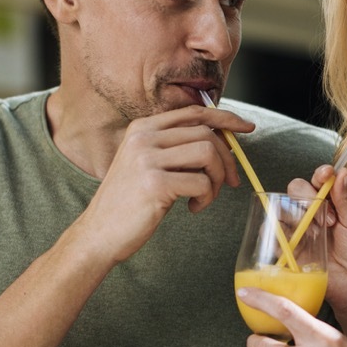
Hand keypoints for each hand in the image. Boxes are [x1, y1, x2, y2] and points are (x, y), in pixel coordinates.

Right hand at [77, 105, 253, 266]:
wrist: (99, 233)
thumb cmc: (130, 203)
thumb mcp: (147, 165)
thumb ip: (176, 149)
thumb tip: (223, 142)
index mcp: (142, 128)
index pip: (194, 112)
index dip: (226, 118)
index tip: (247, 128)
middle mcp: (143, 137)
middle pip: (206, 134)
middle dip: (227, 159)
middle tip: (230, 182)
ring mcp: (147, 159)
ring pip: (208, 154)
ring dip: (218, 179)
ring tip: (206, 197)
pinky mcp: (155, 183)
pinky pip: (202, 182)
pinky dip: (206, 198)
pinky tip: (192, 209)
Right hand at [287, 167, 346, 316]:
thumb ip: (346, 199)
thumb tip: (342, 172)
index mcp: (330, 204)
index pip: (317, 181)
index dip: (319, 174)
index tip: (326, 174)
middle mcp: (311, 214)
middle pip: (295, 191)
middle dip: (307, 195)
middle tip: (329, 217)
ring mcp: (298, 231)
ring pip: (280, 209)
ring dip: (294, 213)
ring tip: (316, 230)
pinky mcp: (288, 250)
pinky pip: (272, 236)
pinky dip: (277, 233)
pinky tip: (295, 239)